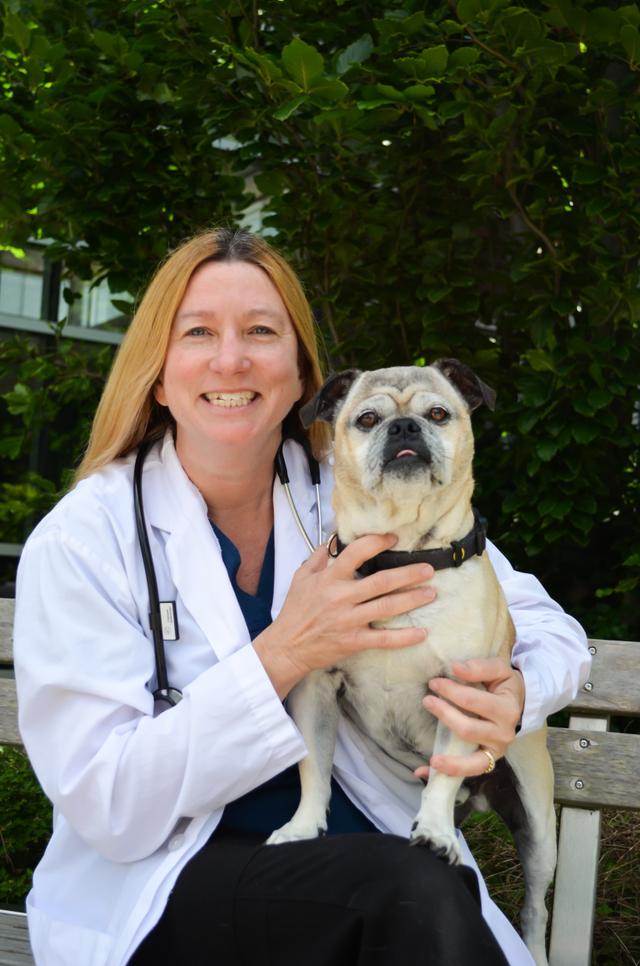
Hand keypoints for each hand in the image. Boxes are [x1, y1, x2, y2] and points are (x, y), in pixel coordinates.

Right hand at [255, 534, 435, 697]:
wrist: (287, 647)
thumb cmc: (295, 611)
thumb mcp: (301, 577)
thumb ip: (319, 557)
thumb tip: (335, 539)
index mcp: (329, 579)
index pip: (356, 553)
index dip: (376, 542)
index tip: (393, 538)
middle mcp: (341, 598)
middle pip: (381, 582)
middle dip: (408, 574)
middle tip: (428, 569)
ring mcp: (349, 621)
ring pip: (387, 607)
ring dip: (412, 599)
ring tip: (431, 593)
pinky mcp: (354, 642)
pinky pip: (383, 639)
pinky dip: (404, 637)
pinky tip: (422, 632)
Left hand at [414, 657, 524, 779]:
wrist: (520, 703)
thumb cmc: (505, 685)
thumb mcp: (499, 669)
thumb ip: (480, 667)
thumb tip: (456, 668)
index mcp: (507, 709)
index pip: (473, 701)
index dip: (450, 691)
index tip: (434, 682)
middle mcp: (504, 734)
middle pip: (468, 729)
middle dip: (445, 715)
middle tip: (427, 700)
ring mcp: (496, 750)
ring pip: (472, 761)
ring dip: (450, 761)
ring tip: (431, 759)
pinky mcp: (488, 760)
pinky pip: (469, 772)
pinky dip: (447, 774)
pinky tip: (424, 772)